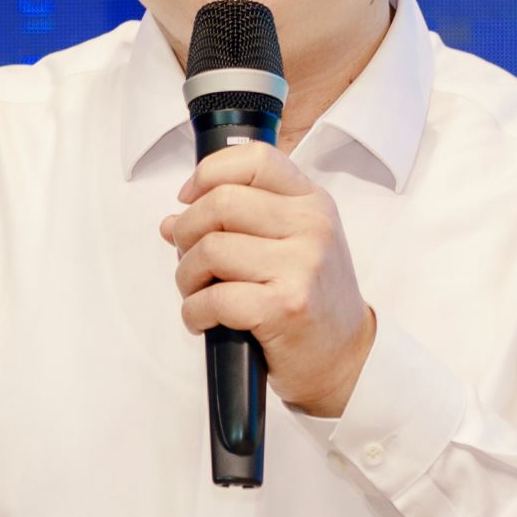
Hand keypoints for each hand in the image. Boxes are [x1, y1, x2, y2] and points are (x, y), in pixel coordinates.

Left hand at [161, 142, 376, 418]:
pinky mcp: (285, 306)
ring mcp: (301, 265)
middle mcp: (312, 227)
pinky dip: (194, 311)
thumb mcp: (289, 245)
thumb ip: (237, 224)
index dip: (209, 173)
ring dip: (188, 276)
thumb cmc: (310, 298)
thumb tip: (171, 221)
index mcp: (311, 202)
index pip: (255, 159)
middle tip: (188, 258)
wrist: (345, 356)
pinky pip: (214, 298)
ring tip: (198, 292)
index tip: (189, 199)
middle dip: (187, 232)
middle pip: (220, 202)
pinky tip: (204, 320)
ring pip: (211, 249)